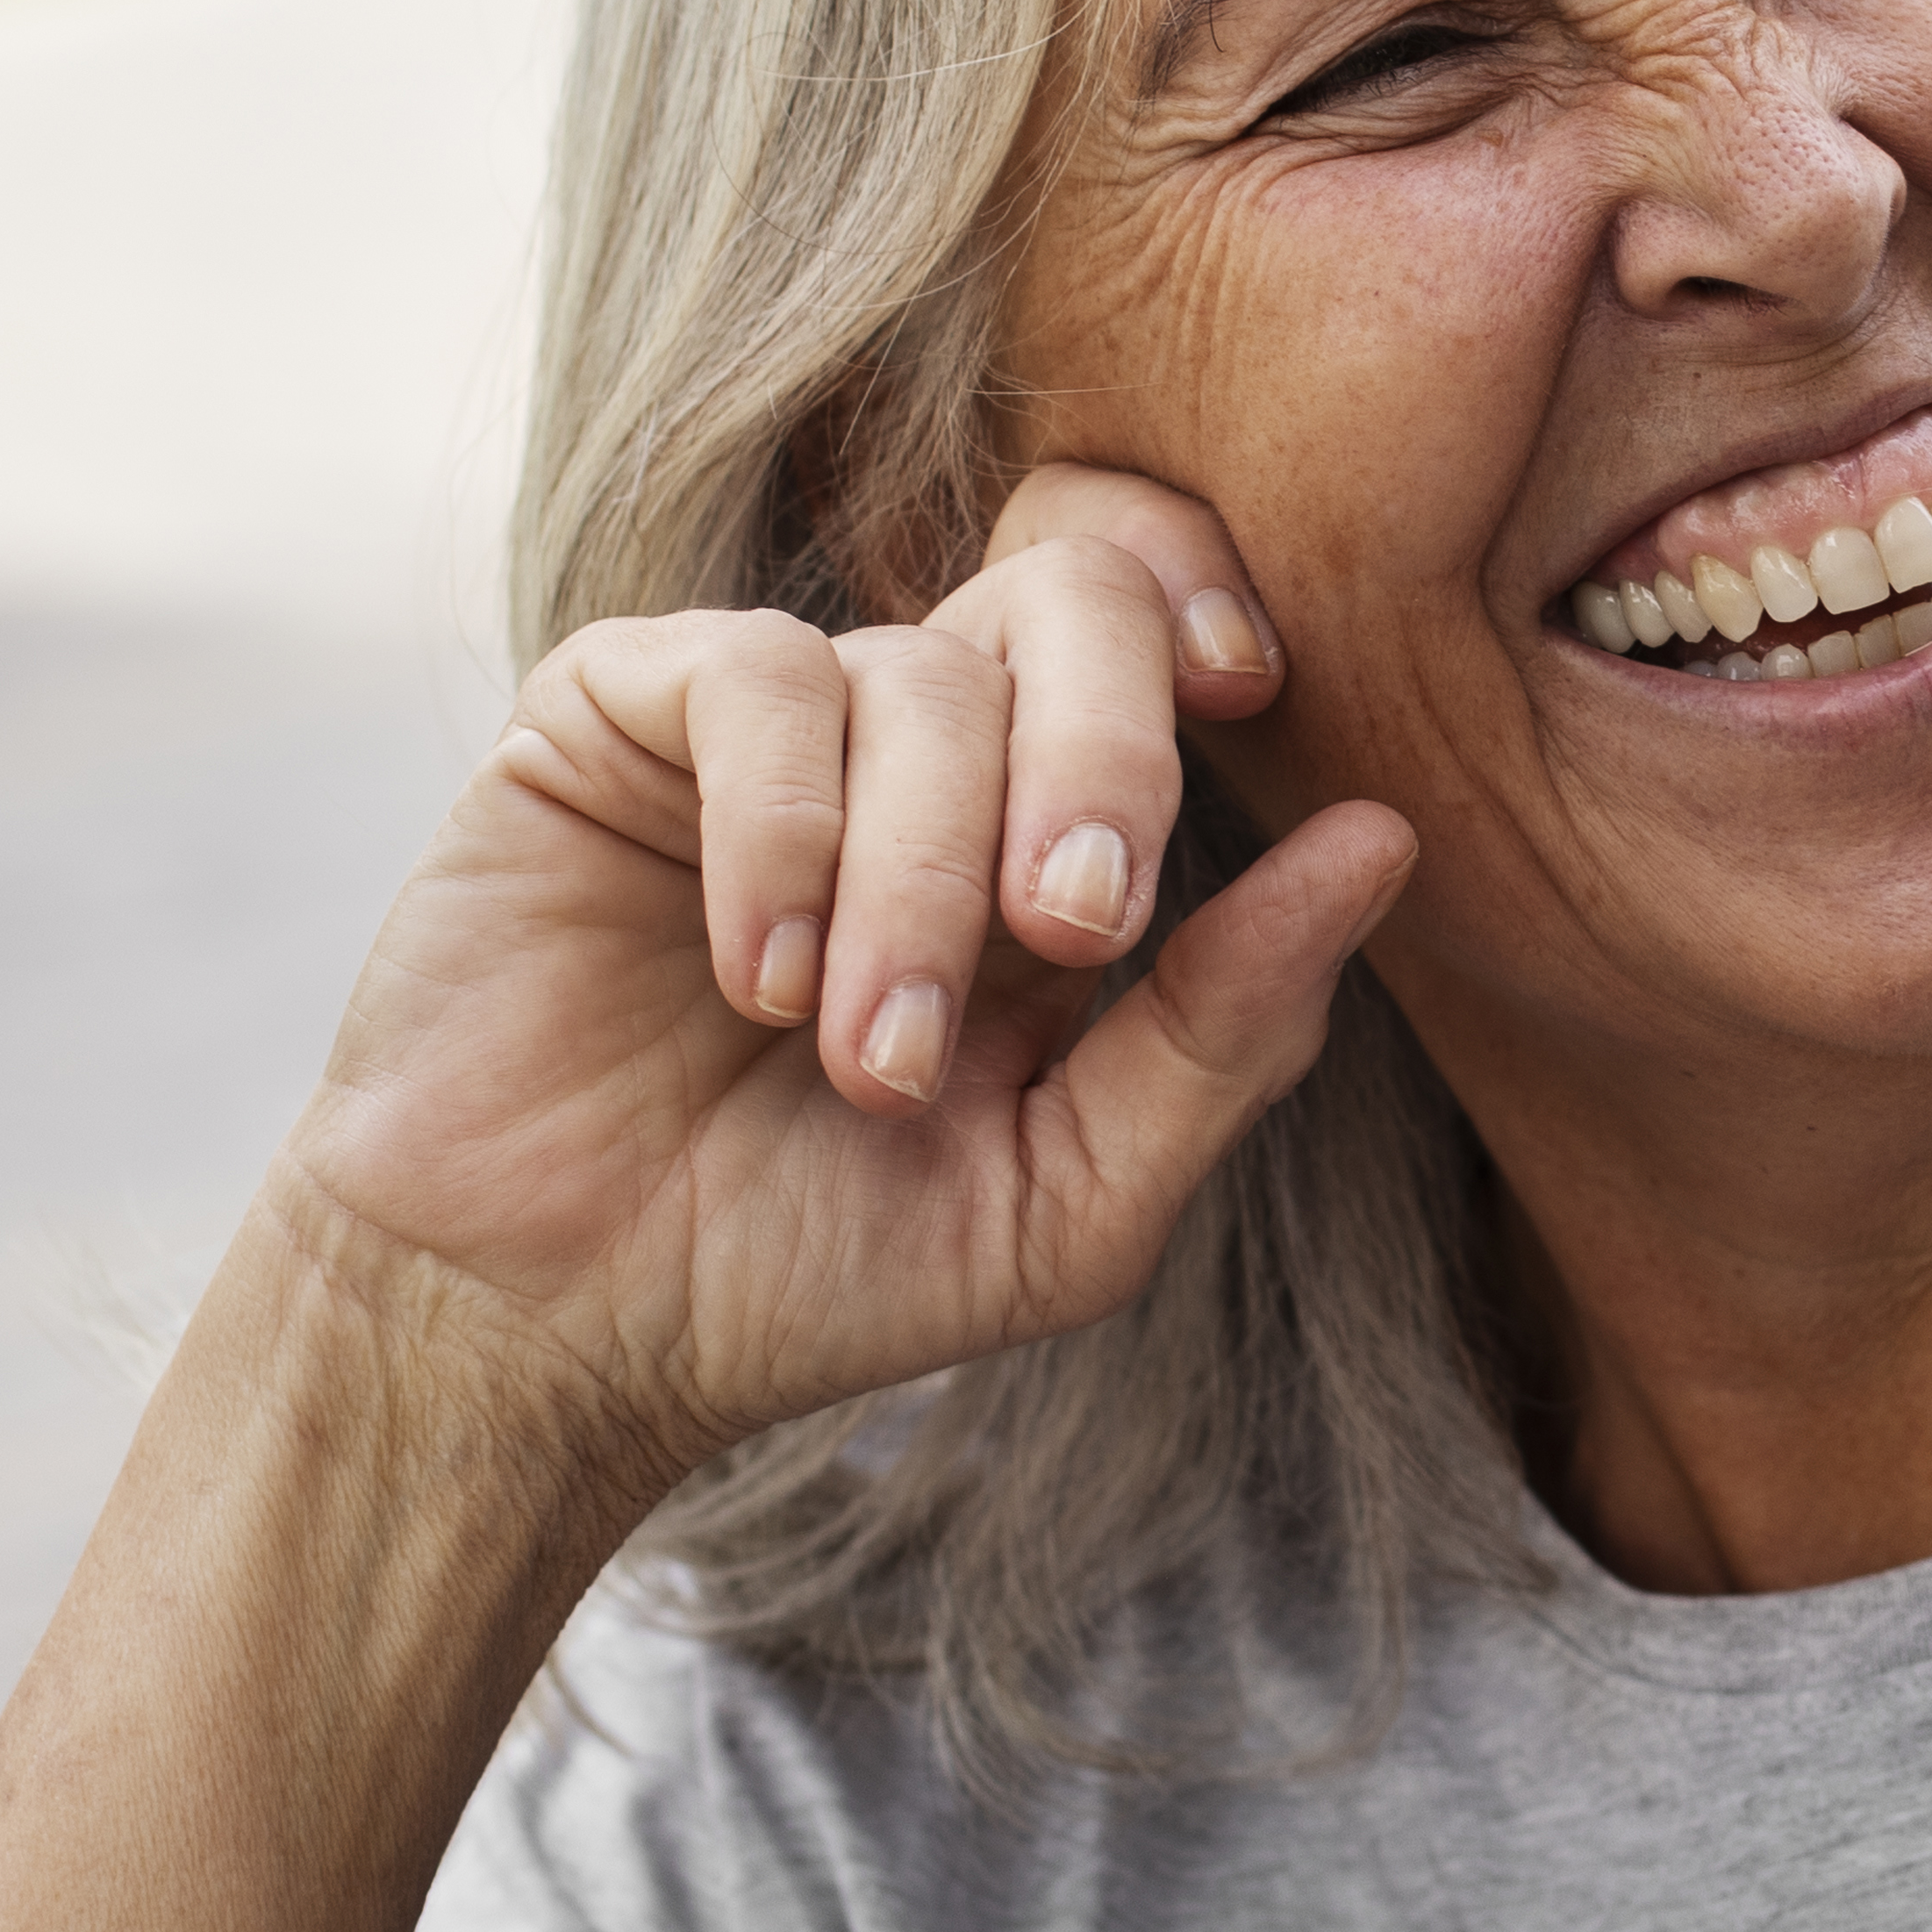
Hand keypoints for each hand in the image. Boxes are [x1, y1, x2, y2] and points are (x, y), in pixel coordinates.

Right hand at [270, 467, 1410, 1472]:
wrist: (545, 1331)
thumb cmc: (807, 1275)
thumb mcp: (1068, 1198)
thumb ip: (1229, 1032)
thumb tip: (1386, 842)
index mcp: (1049, 832)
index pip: (1168, 635)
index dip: (1211, 624)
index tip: (1248, 696)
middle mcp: (921, 748)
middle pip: (1073, 599)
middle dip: (1104, 753)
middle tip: (1077, 927)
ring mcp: (768, 721)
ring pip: (916, 672)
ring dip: (919, 882)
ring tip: (867, 1064)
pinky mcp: (611, 715)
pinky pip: (751, 679)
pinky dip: (785, 830)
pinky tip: (759, 974)